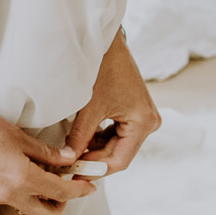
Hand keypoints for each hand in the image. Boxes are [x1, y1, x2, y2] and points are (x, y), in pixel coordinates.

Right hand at [0, 97, 97, 214]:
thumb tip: (68, 159)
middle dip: (63, 205)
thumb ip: (46, 152)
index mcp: (20, 178)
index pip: (60, 193)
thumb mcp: (19, 135)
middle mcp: (8, 194)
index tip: (89, 184)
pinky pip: (13, 200)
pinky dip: (25, 192)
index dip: (79, 189)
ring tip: (46, 172)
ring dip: (43, 198)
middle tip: (68, 184)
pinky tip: (24, 171)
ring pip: (29, 209)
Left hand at [65, 30, 161, 174]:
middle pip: (118, 155)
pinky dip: (98, 139)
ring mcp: (142, 118)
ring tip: (70, 154)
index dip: (95, 169)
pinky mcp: (134, 112)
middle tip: (67, 167)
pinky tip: (80, 140)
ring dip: (94, 150)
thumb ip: (79, 137)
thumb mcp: (88, 107)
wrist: (105, 41)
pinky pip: (116, 135)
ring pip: (116, 146)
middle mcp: (149, 123)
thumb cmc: (100, 68)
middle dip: (93, 160)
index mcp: (143, 122)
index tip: (72, 174)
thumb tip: (67, 162)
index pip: (119, 161)